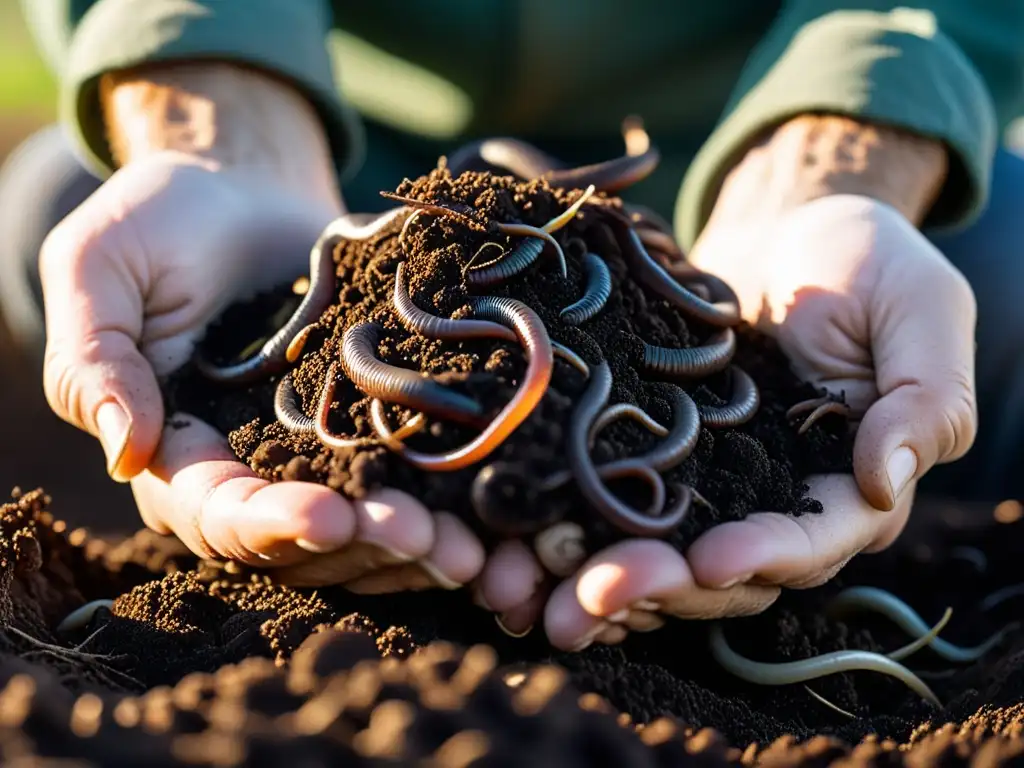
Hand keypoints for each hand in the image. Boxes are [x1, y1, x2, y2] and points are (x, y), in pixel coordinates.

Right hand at [39, 64, 485, 590]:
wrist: (245, 187)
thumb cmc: (159, 221)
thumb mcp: (100, 271)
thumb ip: (98, 360)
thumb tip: (127, 452)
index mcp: (179, 452)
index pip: (217, 513)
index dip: (271, 526)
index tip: (329, 517)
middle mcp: (252, 470)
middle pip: (306, 539)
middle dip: (365, 546)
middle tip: (429, 543)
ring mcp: (321, 453)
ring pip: (367, 524)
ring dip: (419, 545)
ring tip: (474, 548)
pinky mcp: (378, 424)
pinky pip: (415, 476)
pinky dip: (452, 501)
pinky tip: (495, 516)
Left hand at [533, 118, 978, 650]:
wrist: (785, 228)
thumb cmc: (866, 260)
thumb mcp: (921, 309)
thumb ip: (924, 397)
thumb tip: (886, 482)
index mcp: (848, 486)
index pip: (812, 542)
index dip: (764, 558)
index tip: (709, 559)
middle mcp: (775, 503)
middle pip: (722, 571)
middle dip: (661, 587)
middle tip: (595, 592)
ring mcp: (708, 485)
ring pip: (658, 554)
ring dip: (602, 579)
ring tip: (539, 593)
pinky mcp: (651, 456)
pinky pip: (611, 503)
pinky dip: (570, 530)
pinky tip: (520, 546)